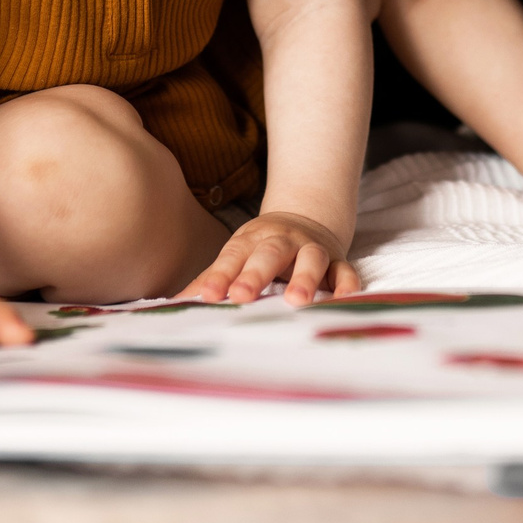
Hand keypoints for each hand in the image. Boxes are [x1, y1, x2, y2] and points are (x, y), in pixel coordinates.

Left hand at [181, 211, 361, 306]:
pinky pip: (345, 270)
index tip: (208, 296)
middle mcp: (282, 242)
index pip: (233, 257)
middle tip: (241, 296)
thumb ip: (211, 279)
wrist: (305, 220)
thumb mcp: (236, 256)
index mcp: (252, 241)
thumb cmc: (262, 249)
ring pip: (310, 259)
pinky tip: (344, 299)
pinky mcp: (338, 261)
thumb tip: (175, 302)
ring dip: (304, 277)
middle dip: (255, 275)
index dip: (220, 276)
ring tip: (296, 301)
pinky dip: (347, 283)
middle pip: (269, 254)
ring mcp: (312, 250)